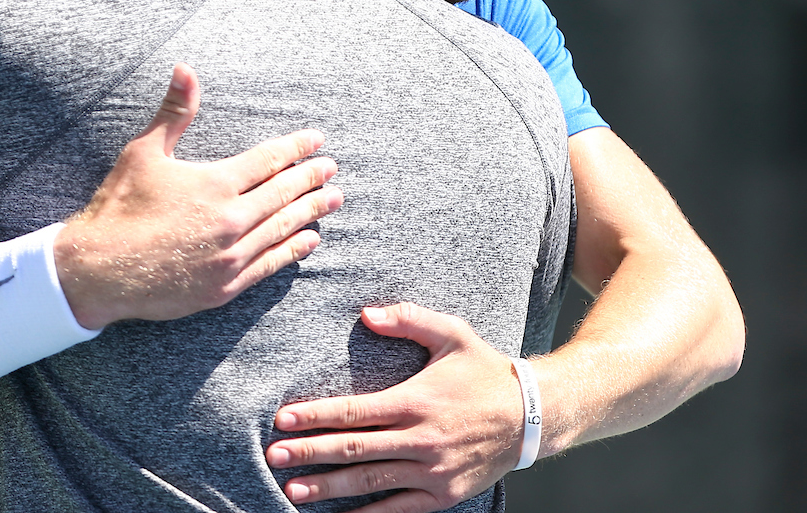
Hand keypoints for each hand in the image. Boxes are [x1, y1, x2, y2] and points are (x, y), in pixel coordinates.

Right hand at [54, 63, 342, 328]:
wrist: (96, 272)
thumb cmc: (118, 207)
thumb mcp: (143, 152)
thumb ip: (174, 111)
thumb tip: (186, 67)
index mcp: (215, 183)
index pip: (269, 160)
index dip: (296, 148)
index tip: (317, 140)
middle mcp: (230, 220)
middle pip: (284, 193)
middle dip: (312, 178)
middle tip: (332, 168)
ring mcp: (230, 256)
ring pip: (283, 228)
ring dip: (312, 211)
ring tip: (334, 199)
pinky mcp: (225, 286)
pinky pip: (270, 264)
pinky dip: (293, 250)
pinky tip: (310, 240)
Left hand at [266, 303, 524, 511]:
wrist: (533, 416)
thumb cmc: (485, 370)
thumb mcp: (452, 333)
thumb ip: (408, 319)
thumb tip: (366, 313)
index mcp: (417, 401)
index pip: (355, 411)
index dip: (316, 416)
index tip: (282, 419)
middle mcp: (422, 439)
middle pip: (354, 450)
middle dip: (309, 453)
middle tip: (273, 455)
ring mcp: (433, 472)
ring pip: (371, 482)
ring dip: (329, 488)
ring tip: (293, 490)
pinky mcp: (444, 494)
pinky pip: (398, 510)